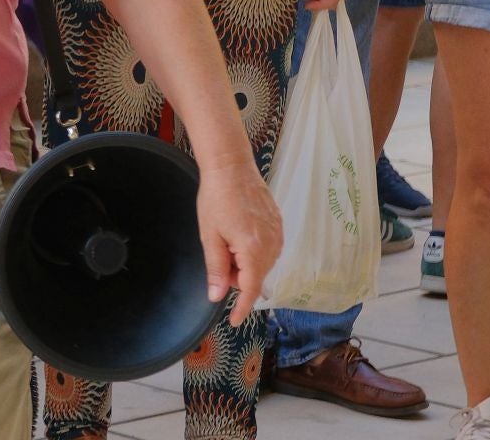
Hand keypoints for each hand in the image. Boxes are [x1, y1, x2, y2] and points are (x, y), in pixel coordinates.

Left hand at [195, 159, 282, 325]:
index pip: (251, 289)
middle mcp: (272, 246)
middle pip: (256, 277)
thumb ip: (216, 269)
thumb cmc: (216, 199)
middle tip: (219, 253)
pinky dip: (253, 251)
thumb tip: (217, 296)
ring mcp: (279, 235)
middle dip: (237, 276)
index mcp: (254, 250)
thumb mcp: (209, 236)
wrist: (231, 168)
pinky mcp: (279, 226)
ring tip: (227, 238)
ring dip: (245, 263)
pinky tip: (238, 233)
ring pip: (262, 264)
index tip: (233, 321)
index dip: (242, 308)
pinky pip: (268, 250)